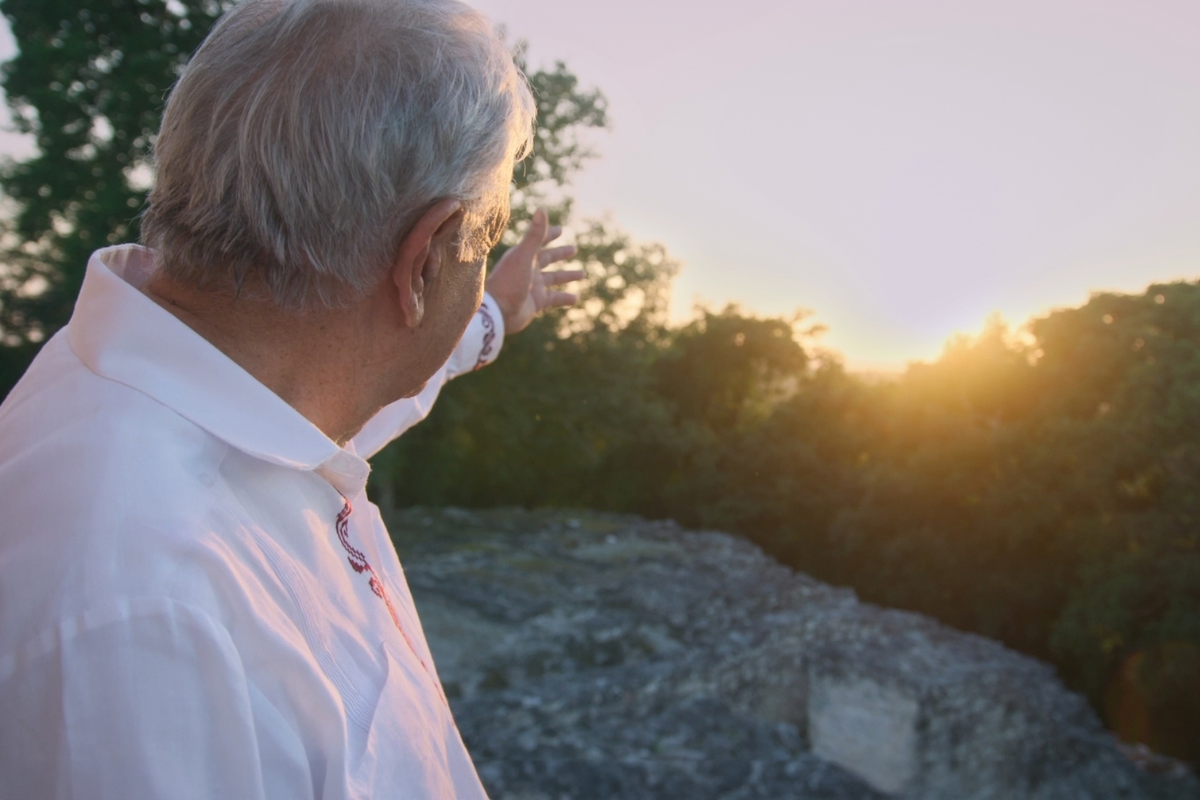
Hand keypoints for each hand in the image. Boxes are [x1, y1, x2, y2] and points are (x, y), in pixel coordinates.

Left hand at [485, 208, 585, 333]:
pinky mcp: (536, 302)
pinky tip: (576, 298)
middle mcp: (528, 270)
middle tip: (574, 249)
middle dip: (560, 254)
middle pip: (547, 258)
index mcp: (523, 256)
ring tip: (583, 274)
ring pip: (553, 279)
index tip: (561, 230)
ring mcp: (532, 286)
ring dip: (567, 276)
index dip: (549, 234)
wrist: (498, 312)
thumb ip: (535, 234)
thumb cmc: (509, 281)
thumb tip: (542, 208)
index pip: (538, 241)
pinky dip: (564, 298)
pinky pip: (554, 298)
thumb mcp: (524, 256)